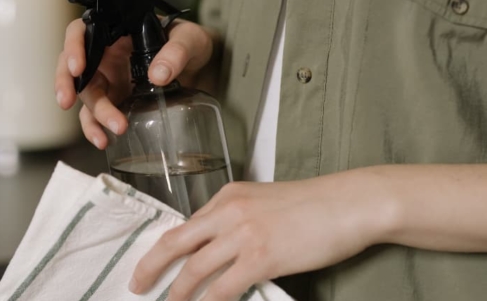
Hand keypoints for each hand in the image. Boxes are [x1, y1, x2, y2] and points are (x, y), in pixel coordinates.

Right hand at [54, 19, 214, 148]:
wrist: (201, 65)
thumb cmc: (191, 43)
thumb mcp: (190, 40)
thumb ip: (176, 52)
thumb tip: (157, 75)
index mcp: (116, 32)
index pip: (82, 32)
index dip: (73, 47)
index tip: (78, 66)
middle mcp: (106, 55)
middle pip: (74, 67)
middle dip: (67, 84)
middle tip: (66, 102)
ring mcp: (109, 80)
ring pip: (86, 96)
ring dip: (93, 115)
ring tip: (110, 132)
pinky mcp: (115, 101)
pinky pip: (96, 116)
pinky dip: (96, 129)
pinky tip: (105, 141)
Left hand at [129, 172, 397, 300]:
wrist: (349, 203)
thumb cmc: (315, 204)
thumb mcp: (266, 200)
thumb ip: (238, 218)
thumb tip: (219, 247)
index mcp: (229, 196)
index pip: (187, 225)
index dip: (166, 248)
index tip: (154, 263)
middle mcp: (229, 211)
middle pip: (176, 242)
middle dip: (151, 266)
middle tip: (137, 284)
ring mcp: (244, 234)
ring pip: (195, 268)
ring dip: (178, 291)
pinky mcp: (262, 257)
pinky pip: (223, 287)